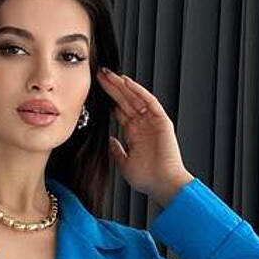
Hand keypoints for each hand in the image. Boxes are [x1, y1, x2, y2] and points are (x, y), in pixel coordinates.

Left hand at [95, 68, 191, 202]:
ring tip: (108, 74)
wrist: (163, 184)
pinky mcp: (161, 121)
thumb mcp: (124, 164)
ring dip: (122, 85)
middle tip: (99, 74)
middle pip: (125, 101)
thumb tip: (108, 140)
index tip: (95, 90)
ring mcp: (152, 122)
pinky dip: (138, 91)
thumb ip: (116, 150)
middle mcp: (143, 125)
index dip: (108, 99)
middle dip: (112, 88)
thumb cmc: (147, 178)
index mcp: (135, 134)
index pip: (119, 111)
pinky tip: (126, 82)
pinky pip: (149, 102)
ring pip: (135, 98)